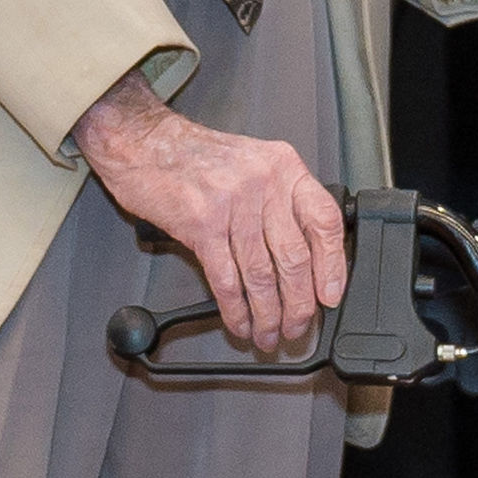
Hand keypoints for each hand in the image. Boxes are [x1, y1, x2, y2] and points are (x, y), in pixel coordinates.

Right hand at [73, 73, 347, 351]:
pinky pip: (226, 278)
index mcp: (283, 167)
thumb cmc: (196, 155)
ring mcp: (233, 204)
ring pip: (261, 274)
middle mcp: (263, 184)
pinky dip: (236, 309)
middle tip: (298, 327)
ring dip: (268, 314)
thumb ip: (280, 201)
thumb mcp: (254, 162)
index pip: (324, 221)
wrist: (144, 142)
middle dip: (299, 304)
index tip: (331, 295)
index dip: (333, 265)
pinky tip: (240, 324)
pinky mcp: (200, 224)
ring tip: (269, 335)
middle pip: (295, 257)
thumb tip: (305, 256)